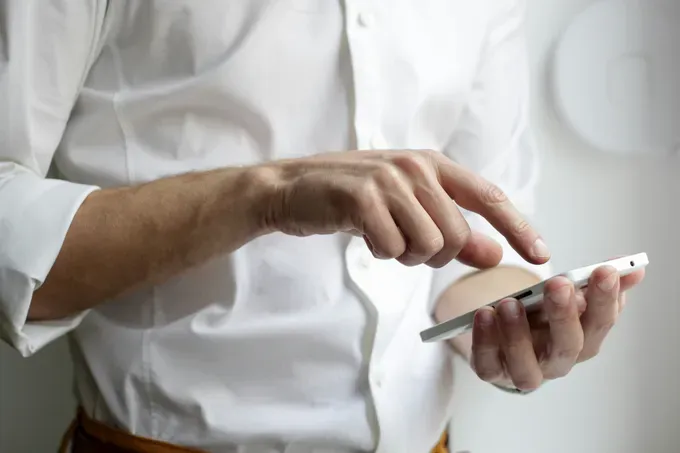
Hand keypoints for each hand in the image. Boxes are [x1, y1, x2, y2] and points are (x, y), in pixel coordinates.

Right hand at [262, 150, 549, 268]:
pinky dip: (381, 253)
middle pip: (456, 235)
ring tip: (383, 237)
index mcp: (432, 164)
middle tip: (404, 244)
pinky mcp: (362, 198)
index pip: (489, 197)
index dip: (518, 227)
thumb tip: (495, 255)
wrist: (292, 188)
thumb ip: (453, 230)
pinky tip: (365, 235)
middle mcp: (415, 167)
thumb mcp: (407, 209)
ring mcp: (389, 180)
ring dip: (405, 255)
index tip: (541, 255)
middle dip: (434, 255)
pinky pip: (393, 248)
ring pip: (428, 245)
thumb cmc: (353, 198)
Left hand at [470, 265, 645, 390]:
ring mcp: (523, 370)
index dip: (605, 299)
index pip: (600, 323)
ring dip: (518, 334)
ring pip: (526, 366)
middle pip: (567, 346)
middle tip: (559, 284)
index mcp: (582, 340)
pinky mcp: (492, 371)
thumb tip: (634, 268)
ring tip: (510, 303)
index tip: (604, 270)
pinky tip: (483, 315)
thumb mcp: (567, 297)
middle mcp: (556, 361)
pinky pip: (487, 364)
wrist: (505, 338)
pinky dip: (485, 342)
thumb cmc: (541, 317)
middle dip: (564, 315)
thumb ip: (595, 283)